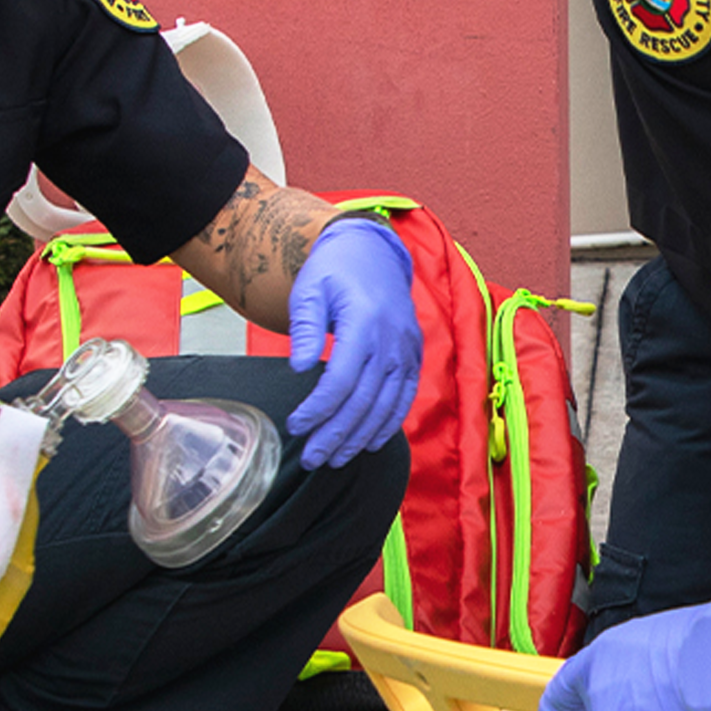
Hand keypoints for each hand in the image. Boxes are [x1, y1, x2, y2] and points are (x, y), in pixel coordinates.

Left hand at [284, 217, 421, 469]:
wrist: (373, 251)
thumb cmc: (335, 270)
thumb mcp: (310, 290)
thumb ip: (305, 328)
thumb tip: (300, 367)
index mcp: (365, 322)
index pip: (341, 380)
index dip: (318, 409)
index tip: (296, 426)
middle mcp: (392, 340)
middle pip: (363, 400)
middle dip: (336, 434)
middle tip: (311, 457)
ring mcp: (407, 350)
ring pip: (385, 406)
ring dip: (360, 438)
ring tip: (335, 458)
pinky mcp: (414, 355)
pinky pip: (405, 397)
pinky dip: (389, 424)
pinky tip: (370, 443)